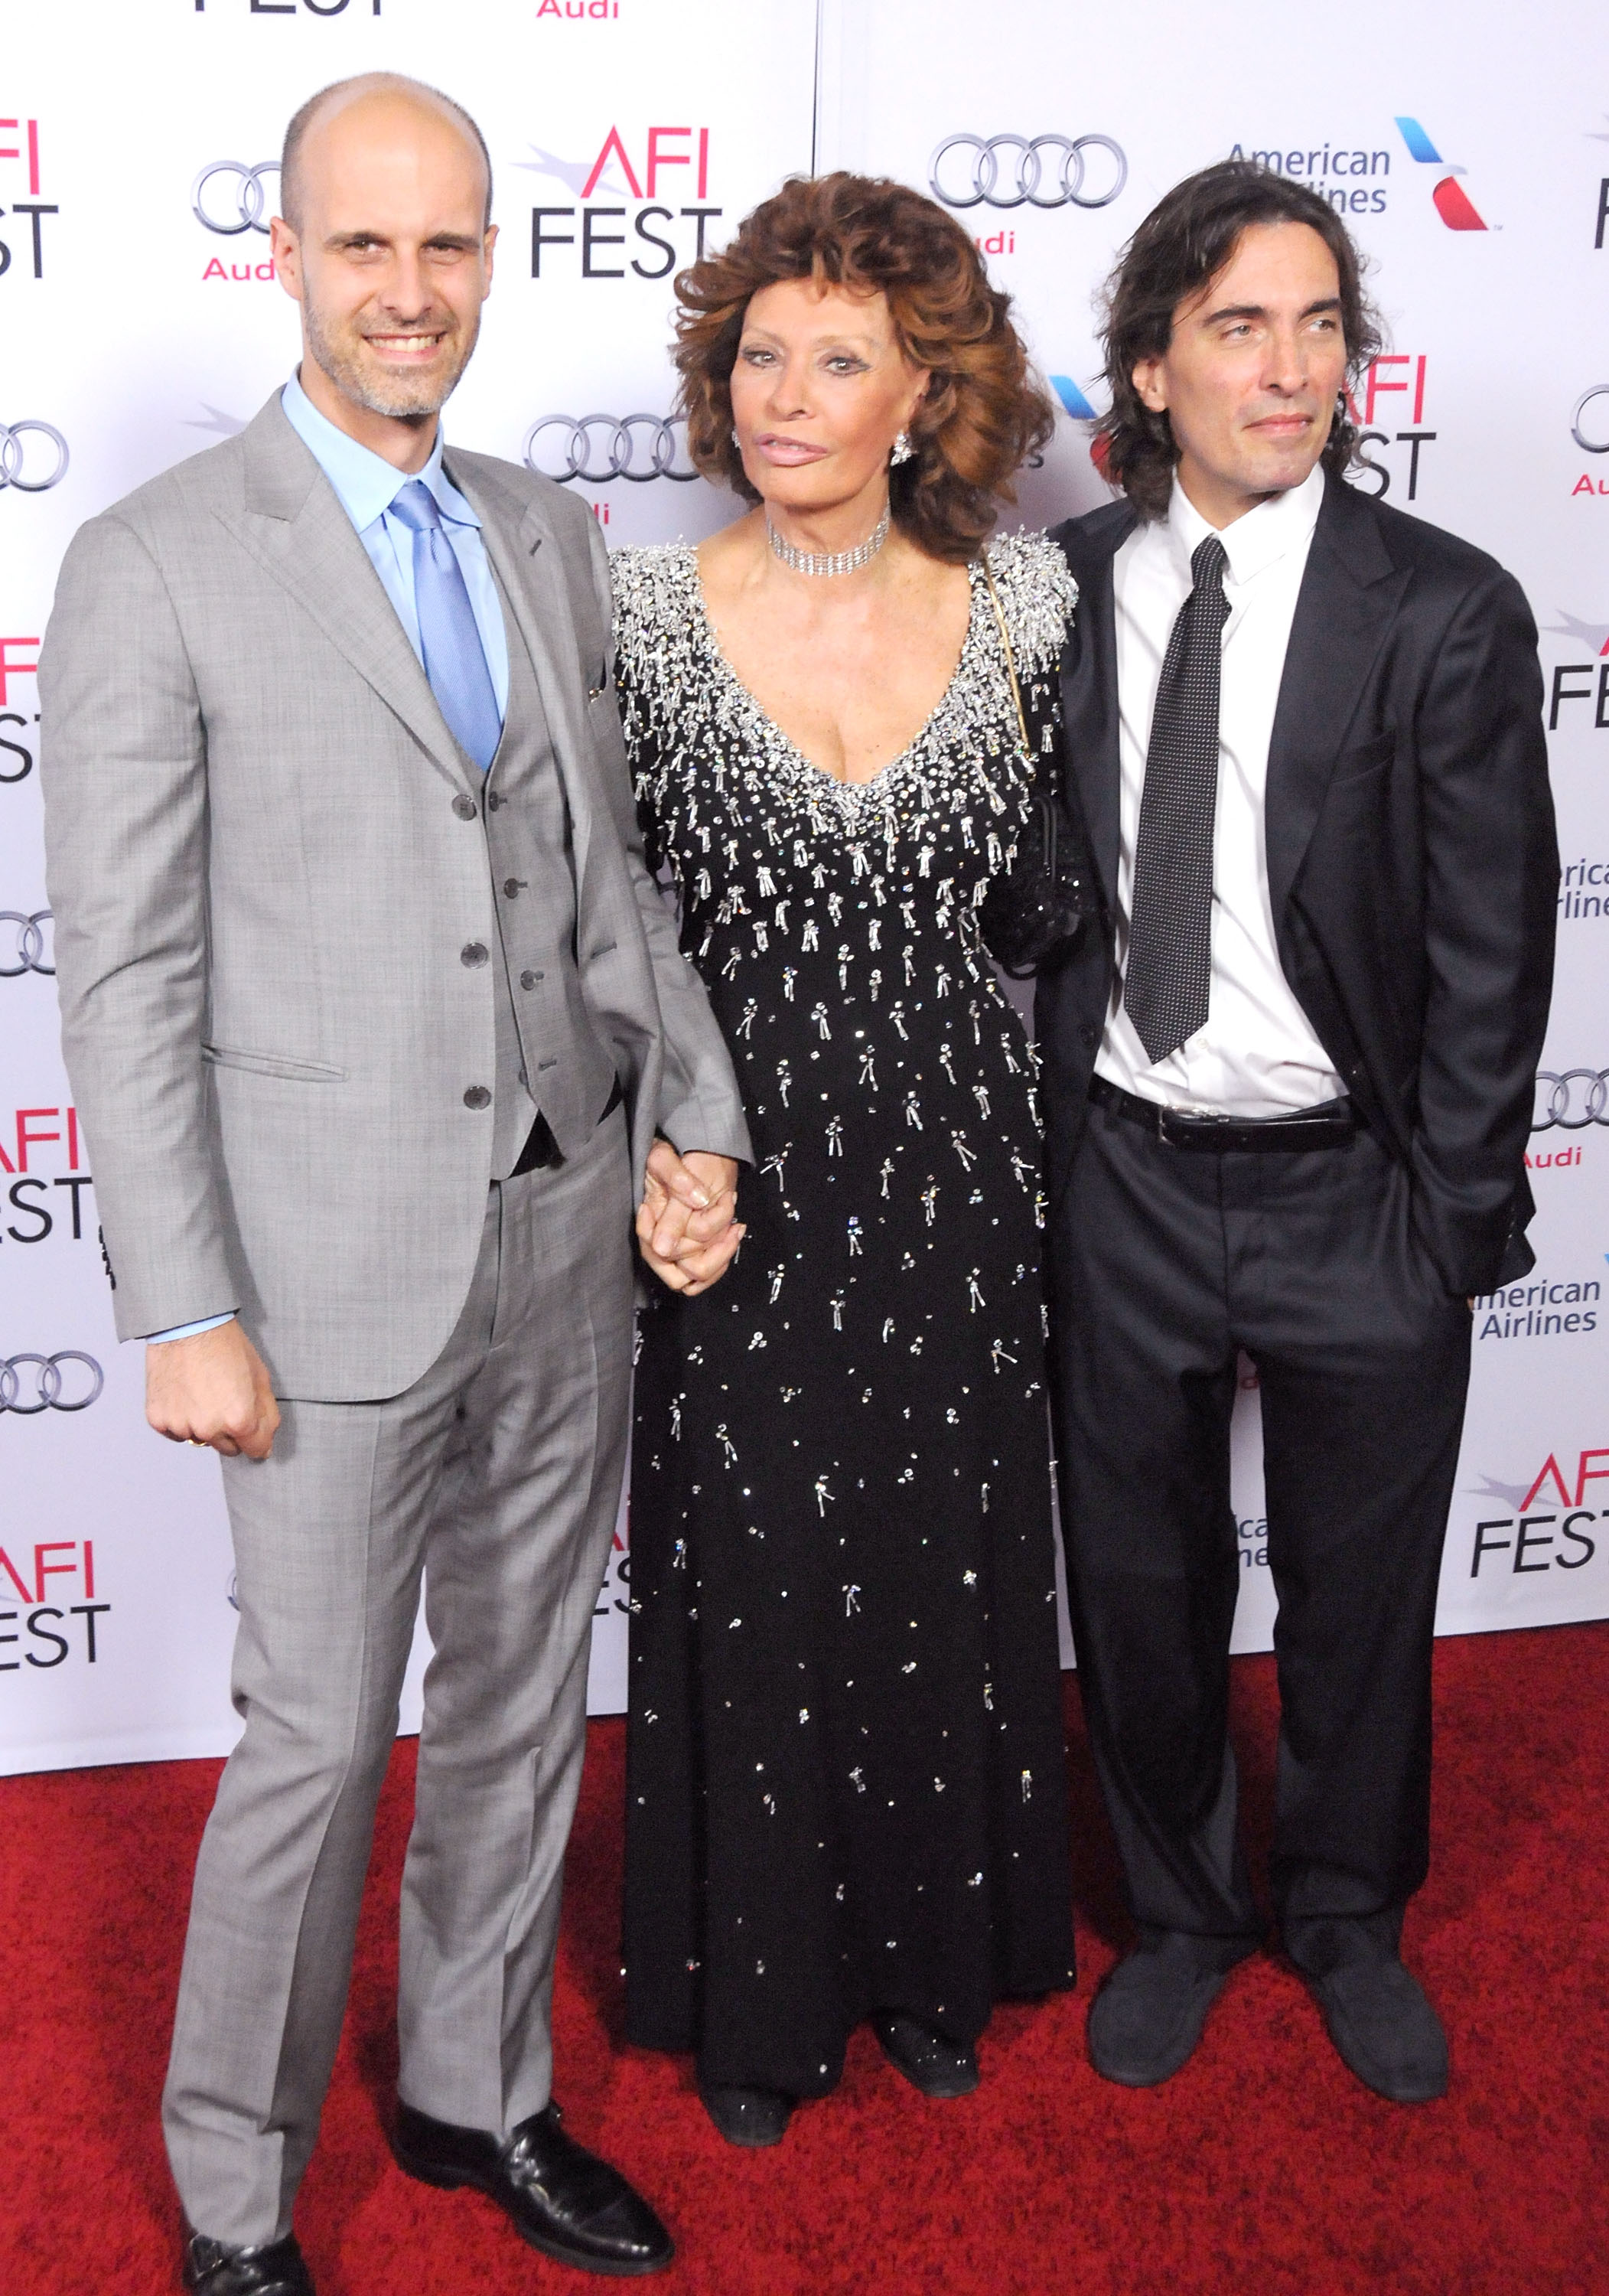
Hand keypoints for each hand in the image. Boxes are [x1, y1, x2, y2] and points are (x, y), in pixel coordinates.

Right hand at [146, 1321, 280, 1459]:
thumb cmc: (224, 1345)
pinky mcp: (158, 1420)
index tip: (251, 1426)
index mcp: (239, 1419)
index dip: (257, 1438)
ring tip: (202, 1392)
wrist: (187, 1325)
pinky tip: (184, 1394)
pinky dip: (180, 1418)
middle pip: (228, 1448)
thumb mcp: (260, 1378)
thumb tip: (266, 1447)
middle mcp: (209, 1428)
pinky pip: (174, 1432)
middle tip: (225, 1399)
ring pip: (200, 1440)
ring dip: (203, 1425)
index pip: (256, 1451)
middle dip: (230, 1431)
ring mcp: (181, 1425)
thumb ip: (267, 1417)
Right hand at [636, 1142, 743, 1296]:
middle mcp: (660, 1241)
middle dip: (708, 1248)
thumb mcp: (666, 1159)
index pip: (659, 1250)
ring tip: (734, 1228)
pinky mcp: (696, 1248)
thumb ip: (676, 1180)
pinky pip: (708, 1271)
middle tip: (728, 1223)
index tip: (703, 1200)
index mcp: (648, 1222)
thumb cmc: (674, 1154)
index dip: (685, 1231)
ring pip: (696, 1276)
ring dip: (720, 1254)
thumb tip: (694, 1204)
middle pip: (678, 1274)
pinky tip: (735, 1231)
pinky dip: (724, 1256)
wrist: (694, 1151)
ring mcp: (678, 1247)